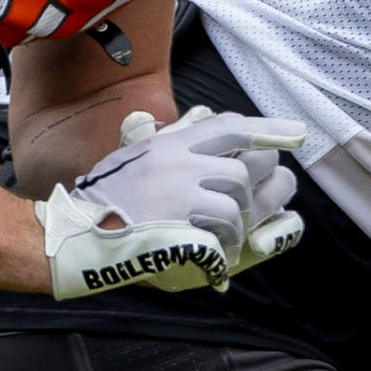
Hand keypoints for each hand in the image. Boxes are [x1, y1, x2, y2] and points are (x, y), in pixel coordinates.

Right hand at [34, 107, 305, 299]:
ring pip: (237, 200)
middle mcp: (176, 161)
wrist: (73, 237)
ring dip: (236, 223)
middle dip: (254, 191)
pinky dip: (226, 243)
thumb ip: (167, 143)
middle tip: (249, 206)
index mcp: (167, 144)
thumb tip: (201, 120)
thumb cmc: (103, 204)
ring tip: (223, 236)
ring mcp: (178, 190)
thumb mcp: (132, 161)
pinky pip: (224, 228)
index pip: (229, 126)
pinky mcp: (179, 221)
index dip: (267, 128)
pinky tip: (215, 250)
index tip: (297, 133)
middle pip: (244, 168)